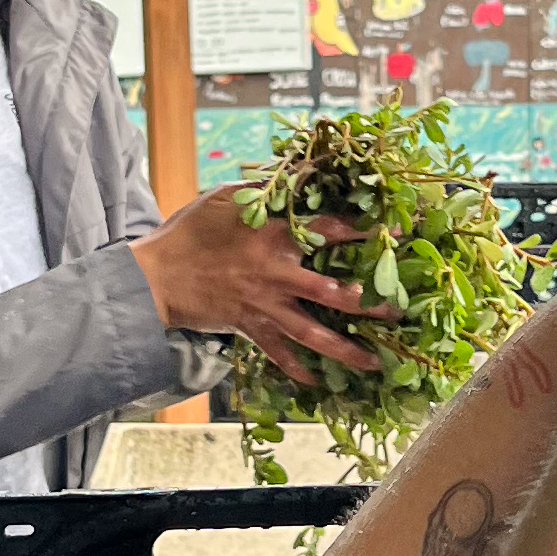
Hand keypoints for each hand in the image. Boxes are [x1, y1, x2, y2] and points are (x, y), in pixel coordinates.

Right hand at [131, 193, 387, 382]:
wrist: (155, 276)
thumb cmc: (191, 230)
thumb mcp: (227, 198)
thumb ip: (268, 190)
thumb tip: (303, 172)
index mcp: (275, 235)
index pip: (331, 230)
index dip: (366, 231)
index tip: (399, 232)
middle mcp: (277, 274)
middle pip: (334, 293)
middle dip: (371, 303)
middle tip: (400, 311)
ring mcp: (264, 305)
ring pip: (313, 333)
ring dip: (346, 349)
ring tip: (375, 363)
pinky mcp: (249, 327)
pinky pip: (278, 353)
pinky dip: (297, 369)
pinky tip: (317, 383)